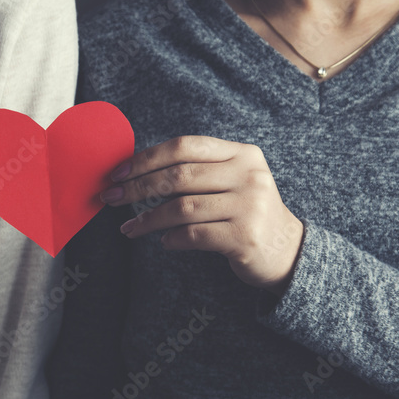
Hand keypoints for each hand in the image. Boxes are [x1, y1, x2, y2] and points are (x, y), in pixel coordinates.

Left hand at [99, 136, 303, 295]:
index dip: (147, 157)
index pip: (185, 146)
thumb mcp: (232, 181)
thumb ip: (197, 171)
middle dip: (137, 187)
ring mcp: (248, 206)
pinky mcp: (244, 237)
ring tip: (129, 228)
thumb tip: (135, 170)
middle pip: (179, 176)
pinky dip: (171, 239)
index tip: (118, 172)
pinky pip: (193, 235)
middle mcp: (248, 175)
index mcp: (243, 154)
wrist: (288, 251)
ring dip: (147, 219)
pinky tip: (163, 241)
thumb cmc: (245, 213)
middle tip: (111, 197)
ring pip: (181, 208)